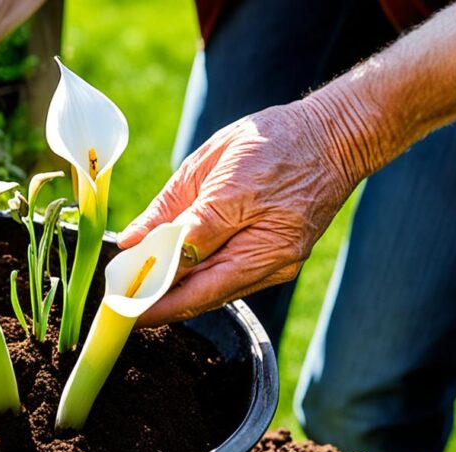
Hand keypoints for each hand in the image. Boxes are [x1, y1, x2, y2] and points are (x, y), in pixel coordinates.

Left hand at [117, 99, 365, 326]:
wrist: (335, 139)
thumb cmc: (271, 142)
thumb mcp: (211, 164)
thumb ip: (172, 209)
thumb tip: (132, 242)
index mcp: (254, 228)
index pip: (192, 275)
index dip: (153, 294)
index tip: (119, 304)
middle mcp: (271, 258)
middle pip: (204, 295)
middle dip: (159, 304)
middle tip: (121, 308)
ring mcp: (280, 266)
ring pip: (216, 294)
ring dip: (177, 297)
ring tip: (139, 295)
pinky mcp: (280, 265)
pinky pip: (231, 283)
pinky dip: (201, 284)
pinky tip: (175, 280)